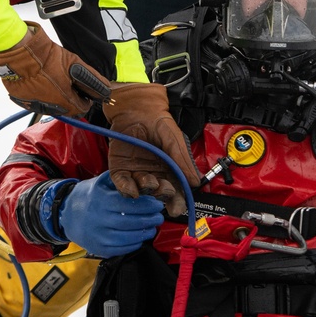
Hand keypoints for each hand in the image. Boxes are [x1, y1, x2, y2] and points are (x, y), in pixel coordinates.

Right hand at [0, 22, 109, 116]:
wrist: (20, 54)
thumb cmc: (47, 58)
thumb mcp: (74, 64)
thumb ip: (91, 80)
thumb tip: (106, 89)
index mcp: (66, 101)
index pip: (82, 108)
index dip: (85, 98)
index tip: (82, 90)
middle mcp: (51, 108)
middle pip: (67, 109)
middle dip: (71, 98)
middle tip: (67, 83)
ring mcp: (36, 105)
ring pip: (52, 107)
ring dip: (56, 98)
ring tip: (52, 80)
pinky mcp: (23, 101)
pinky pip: (37, 102)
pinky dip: (40, 96)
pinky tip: (39, 82)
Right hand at [57, 173, 163, 256]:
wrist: (67, 214)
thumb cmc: (89, 196)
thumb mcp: (100, 182)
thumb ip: (120, 179)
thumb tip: (143, 180)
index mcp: (101, 201)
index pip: (129, 205)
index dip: (147, 205)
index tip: (157, 204)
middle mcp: (99, 219)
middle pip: (131, 222)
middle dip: (149, 220)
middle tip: (159, 216)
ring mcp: (98, 236)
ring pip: (128, 238)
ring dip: (145, 233)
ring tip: (153, 227)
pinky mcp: (99, 248)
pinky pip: (122, 249)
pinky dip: (135, 244)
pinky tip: (141, 237)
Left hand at [103, 81, 201, 217]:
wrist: (136, 108)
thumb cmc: (158, 122)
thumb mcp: (175, 140)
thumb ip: (183, 161)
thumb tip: (195, 183)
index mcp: (169, 170)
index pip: (175, 191)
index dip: (177, 201)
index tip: (177, 208)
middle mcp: (153, 174)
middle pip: (159, 194)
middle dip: (163, 196)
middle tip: (164, 191)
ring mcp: (136, 173)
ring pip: (141, 191)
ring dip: (146, 190)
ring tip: (150, 181)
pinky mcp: (120, 170)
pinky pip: (122, 185)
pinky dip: (126, 189)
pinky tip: (132, 190)